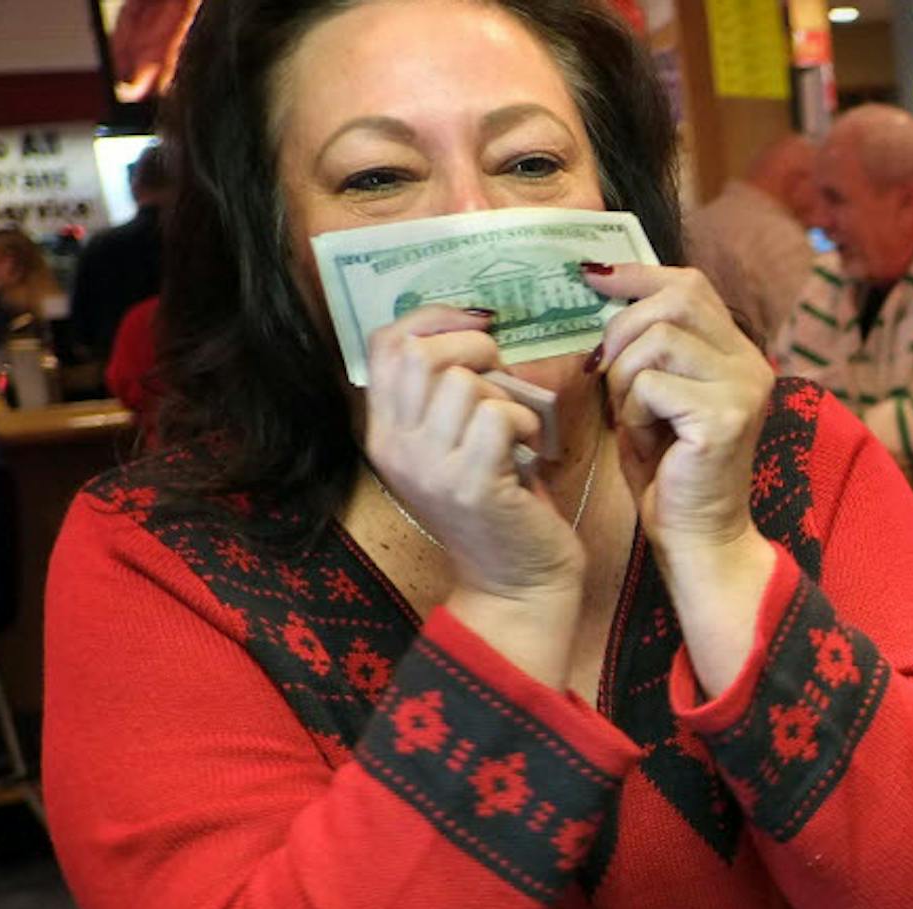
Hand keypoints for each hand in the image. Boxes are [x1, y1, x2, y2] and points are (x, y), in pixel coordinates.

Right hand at [362, 304, 586, 597]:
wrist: (515, 585)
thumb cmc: (499, 506)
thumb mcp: (454, 444)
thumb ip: (446, 393)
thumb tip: (475, 327)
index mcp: (384, 432)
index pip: (385, 344)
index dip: (433, 319)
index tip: (476, 326)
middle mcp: (395, 448)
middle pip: (418, 353)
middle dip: (472, 347)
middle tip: (501, 377)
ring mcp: (429, 468)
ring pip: (463, 382)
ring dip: (505, 393)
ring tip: (515, 428)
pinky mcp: (471, 485)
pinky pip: (499, 415)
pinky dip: (525, 422)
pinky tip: (528, 449)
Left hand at [583, 262, 775, 556]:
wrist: (697, 537)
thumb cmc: (669, 471)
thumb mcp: (654, 394)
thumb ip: (646, 345)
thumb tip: (600, 285)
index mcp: (738, 354)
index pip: (691, 284)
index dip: (639, 275)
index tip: (593, 279)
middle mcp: (751, 363)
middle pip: (675, 299)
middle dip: (623, 330)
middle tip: (607, 374)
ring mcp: (743, 388)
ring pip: (657, 338)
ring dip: (624, 377)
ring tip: (632, 417)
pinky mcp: (725, 416)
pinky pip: (652, 384)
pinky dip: (632, 411)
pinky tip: (643, 440)